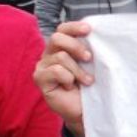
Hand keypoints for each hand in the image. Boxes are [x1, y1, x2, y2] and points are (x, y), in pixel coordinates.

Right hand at [33, 21, 93, 136]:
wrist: (84, 109)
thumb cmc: (88, 86)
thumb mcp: (90, 64)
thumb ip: (88, 49)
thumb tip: (96, 35)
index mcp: (62, 47)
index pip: (63, 29)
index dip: (74, 27)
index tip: (89, 30)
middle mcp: (49, 54)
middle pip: (57, 38)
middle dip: (76, 46)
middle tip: (89, 58)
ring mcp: (42, 66)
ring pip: (60, 57)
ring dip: (78, 70)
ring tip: (86, 81)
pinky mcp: (40, 78)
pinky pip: (56, 71)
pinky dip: (68, 79)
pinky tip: (70, 87)